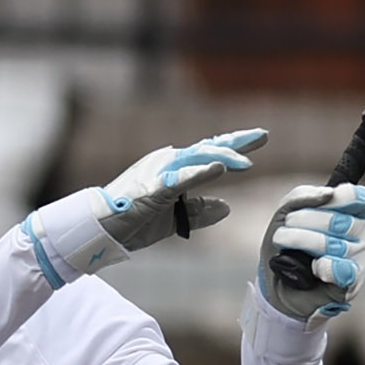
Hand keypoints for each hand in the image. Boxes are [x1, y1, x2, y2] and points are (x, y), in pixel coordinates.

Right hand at [21, 128, 267, 289]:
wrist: (100, 229)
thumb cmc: (132, 222)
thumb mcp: (174, 218)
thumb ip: (200, 212)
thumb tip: (226, 208)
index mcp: (171, 168)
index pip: (207, 153)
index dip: (232, 146)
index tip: (258, 141)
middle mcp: (166, 162)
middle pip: (207, 147)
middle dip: (237, 141)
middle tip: (264, 135)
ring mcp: (159, 172)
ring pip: (197, 158)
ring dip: (222, 158)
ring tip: (245, 164)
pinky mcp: (153, 188)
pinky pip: (180, 179)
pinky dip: (200, 173)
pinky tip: (220, 169)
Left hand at [257, 182, 364, 325]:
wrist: (278, 287)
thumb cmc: (286, 248)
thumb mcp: (284, 215)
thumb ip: (301, 196)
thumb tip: (327, 194)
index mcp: (353, 211)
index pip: (357, 197)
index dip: (336, 198)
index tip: (318, 203)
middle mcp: (362, 233)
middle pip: (336, 220)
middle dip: (302, 221)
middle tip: (285, 229)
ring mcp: (360, 257)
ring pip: (332, 243)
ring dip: (300, 242)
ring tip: (286, 246)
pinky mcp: (352, 281)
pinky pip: (341, 269)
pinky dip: (323, 268)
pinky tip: (314, 269)